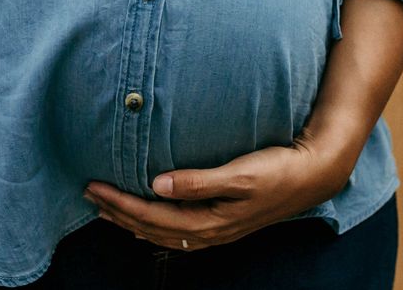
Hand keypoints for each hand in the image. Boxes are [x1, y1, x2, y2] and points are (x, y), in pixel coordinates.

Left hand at [82, 139, 354, 251]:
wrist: (314, 176)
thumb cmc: (278, 170)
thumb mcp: (240, 174)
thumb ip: (198, 181)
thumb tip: (156, 185)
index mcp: (209, 222)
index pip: (151, 216)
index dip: (120, 203)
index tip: (94, 186)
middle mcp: (209, 232)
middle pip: (151, 227)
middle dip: (117, 212)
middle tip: (88, 193)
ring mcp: (216, 230)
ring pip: (162, 232)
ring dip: (131, 220)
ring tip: (105, 208)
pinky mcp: (222, 221)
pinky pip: (176, 230)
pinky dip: (153, 224)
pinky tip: (145, 216)